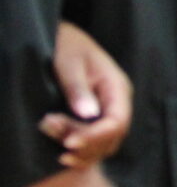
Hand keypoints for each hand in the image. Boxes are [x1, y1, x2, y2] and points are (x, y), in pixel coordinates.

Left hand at [40, 22, 131, 166]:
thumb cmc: (66, 44)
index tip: (68, 143)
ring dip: (79, 147)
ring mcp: (108, 110)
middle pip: (112, 137)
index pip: (117, 123)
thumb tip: (88, 115)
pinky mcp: (95, 116)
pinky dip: (80, 149)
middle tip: (48, 129)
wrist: (63, 37)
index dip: (94, 137)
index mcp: (117, 88)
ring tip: (48, 130)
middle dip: (83, 143)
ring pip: (104, 144)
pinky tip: (60, 148)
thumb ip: (78, 88)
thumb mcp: (68, 62)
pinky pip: (95, 141)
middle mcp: (117, 102)